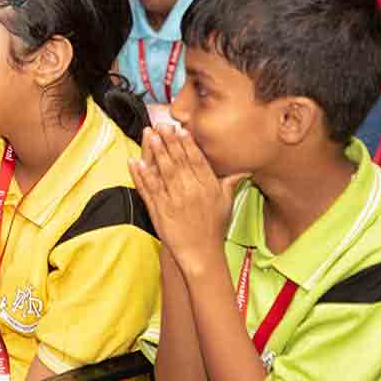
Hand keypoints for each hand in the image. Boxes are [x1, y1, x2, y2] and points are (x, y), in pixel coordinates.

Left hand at [131, 125, 244, 275]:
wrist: (202, 254)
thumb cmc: (214, 227)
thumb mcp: (226, 202)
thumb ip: (231, 181)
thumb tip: (245, 168)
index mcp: (207, 187)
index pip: (196, 160)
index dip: (188, 144)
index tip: (181, 129)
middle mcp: (191, 192)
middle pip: (178, 162)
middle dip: (169, 142)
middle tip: (162, 125)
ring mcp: (174, 201)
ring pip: (163, 172)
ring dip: (155, 153)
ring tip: (150, 136)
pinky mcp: (160, 211)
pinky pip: (149, 190)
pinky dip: (141, 176)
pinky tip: (135, 162)